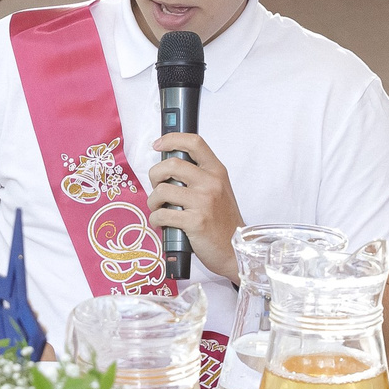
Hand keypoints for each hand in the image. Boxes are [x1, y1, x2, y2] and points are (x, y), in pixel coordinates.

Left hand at [147, 132, 242, 278]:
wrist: (235, 249)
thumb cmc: (223, 221)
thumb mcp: (218, 191)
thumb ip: (199, 176)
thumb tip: (169, 167)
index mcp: (217, 172)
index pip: (194, 143)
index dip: (172, 139)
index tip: (158, 145)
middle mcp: (211, 183)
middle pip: (171, 164)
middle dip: (154, 175)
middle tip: (156, 187)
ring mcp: (203, 202)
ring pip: (162, 190)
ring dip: (153, 201)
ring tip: (159, 208)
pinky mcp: (195, 221)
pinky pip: (162, 214)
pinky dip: (156, 219)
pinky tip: (161, 223)